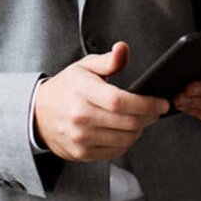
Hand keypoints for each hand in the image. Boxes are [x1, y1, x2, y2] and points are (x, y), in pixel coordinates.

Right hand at [34, 41, 168, 160]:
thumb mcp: (84, 67)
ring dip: (139, 130)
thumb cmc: (66, 88)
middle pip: (128, 122)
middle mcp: (80, 115)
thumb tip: (123, 48)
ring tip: (138, 119)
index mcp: (82, 90)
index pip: (120, 101)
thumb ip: (108, 60)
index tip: (161, 103)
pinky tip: (122, 130)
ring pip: (125, 139)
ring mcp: (80, 136)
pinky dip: (125, 142)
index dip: (146, 104)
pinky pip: (115, 151)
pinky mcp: (82, 152)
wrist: (39, 113)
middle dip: (149, 117)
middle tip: (155, 111)